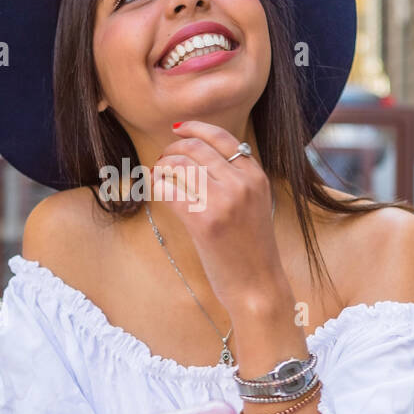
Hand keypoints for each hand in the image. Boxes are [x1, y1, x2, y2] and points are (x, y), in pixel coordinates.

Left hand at [152, 120, 288, 314]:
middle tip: (162, 160)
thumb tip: (196, 157)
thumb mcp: (254, 204)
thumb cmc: (251, 248)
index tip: (177, 129)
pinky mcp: (204, 221)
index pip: (222, 137)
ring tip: (158, 175)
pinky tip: (157, 190)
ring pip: (180, 166)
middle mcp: (242, 184)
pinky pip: (170, 191)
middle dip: (172, 150)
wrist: (257, 285)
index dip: (195, 128)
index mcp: (256, 176)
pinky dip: (158, 186)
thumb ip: (235, 179)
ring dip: (163, 167)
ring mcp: (224, 201)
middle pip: (196, 149)